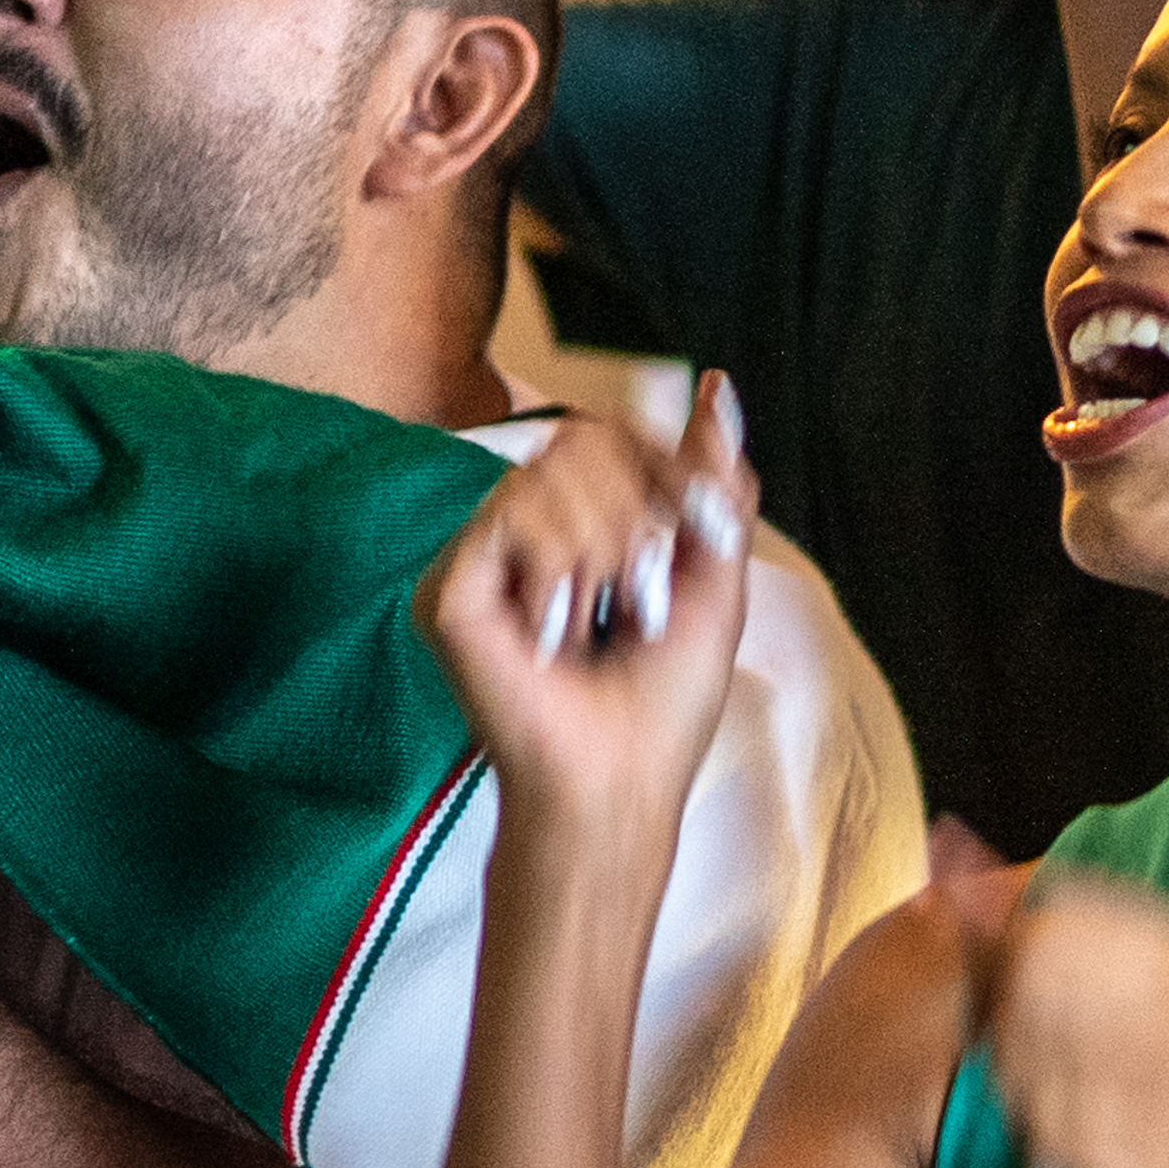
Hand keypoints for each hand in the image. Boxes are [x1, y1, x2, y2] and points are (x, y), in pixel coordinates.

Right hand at [420, 382, 759, 857]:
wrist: (620, 780)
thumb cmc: (661, 703)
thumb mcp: (714, 579)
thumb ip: (716, 484)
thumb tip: (721, 387)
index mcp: (576, 528)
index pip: (608, 435)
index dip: (663, 462)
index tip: (695, 522)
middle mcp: (518, 534)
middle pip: (583, 438)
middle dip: (640, 511)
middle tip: (638, 595)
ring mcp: (479, 559)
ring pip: (553, 469)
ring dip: (607, 547)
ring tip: (597, 620)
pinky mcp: (448, 587)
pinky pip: (515, 514)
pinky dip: (563, 568)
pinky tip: (555, 630)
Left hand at [961, 867, 1168, 1167]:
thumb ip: (1083, 962)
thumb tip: (957, 879)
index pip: (1066, 917)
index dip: (999, 946)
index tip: (991, 982)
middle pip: (1040, 980)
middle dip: (1005, 1024)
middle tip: (1027, 1070)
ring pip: (1034, 1062)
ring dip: (1026, 1099)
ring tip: (1071, 1126)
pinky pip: (1053, 1141)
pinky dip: (1044, 1153)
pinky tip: (1083, 1167)